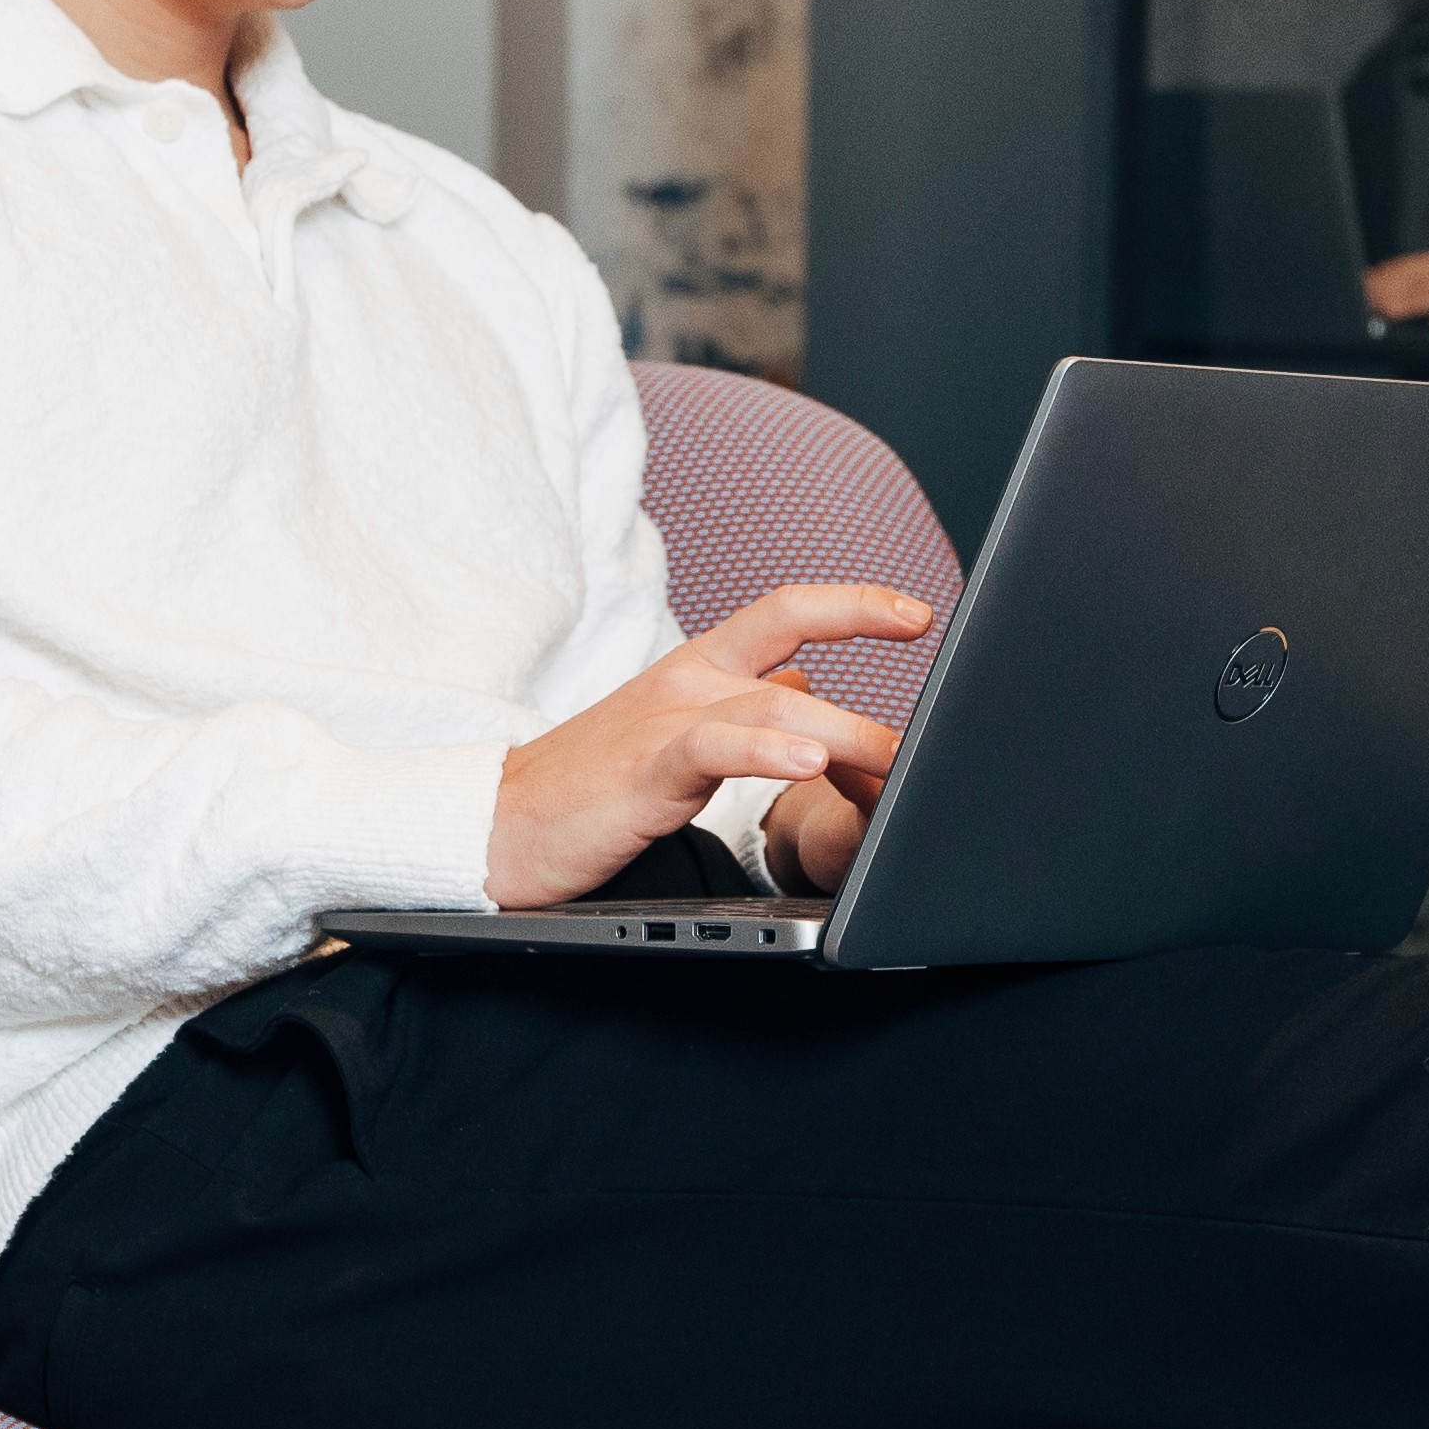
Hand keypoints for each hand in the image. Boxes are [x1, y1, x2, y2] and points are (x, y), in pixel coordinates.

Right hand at [489, 585, 927, 909]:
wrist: (498, 824)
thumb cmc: (591, 789)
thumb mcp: (680, 740)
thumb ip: (745, 711)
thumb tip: (809, 692)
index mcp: (697, 670)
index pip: (785, 613)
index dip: (853, 604)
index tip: (917, 613)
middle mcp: (686, 679)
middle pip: (785, 623)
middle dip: (864, 623)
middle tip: (930, 654)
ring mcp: (665, 718)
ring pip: (770, 699)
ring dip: (844, 728)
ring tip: (896, 753)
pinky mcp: (645, 767)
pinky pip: (717, 747)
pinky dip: (770, 751)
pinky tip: (812, 765)